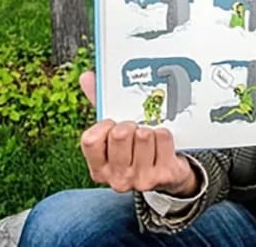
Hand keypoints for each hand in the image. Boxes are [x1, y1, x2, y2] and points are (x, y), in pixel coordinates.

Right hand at [78, 71, 198, 195]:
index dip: (103, 126)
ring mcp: (141, 179)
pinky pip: (163, 138)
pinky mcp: (164, 175)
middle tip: (136, 130)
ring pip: (143, 135)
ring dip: (150, 130)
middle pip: (120, 135)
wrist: (168, 175)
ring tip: (151, 138)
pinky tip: (163, 143)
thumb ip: (100, 105)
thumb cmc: (136, 149)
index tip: (113, 124)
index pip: (90, 140)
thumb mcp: (115, 133)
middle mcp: (117, 178)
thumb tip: (87, 77)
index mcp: (100, 168)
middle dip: (130, 125)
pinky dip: (165, 134)